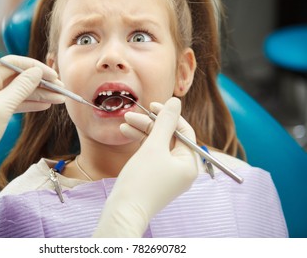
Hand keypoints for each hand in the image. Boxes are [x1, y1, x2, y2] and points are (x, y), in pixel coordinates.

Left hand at [0, 55, 64, 199]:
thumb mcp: (2, 108)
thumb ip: (21, 88)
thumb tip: (37, 72)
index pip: (13, 63)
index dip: (35, 67)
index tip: (53, 75)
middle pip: (18, 77)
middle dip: (40, 82)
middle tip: (61, 89)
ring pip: (19, 92)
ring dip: (39, 94)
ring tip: (59, 99)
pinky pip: (15, 103)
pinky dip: (30, 104)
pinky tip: (46, 105)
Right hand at [94, 97, 198, 236]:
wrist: (123, 211)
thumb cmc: (141, 180)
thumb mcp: (154, 146)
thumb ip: (165, 122)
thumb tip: (176, 101)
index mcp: (189, 163)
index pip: (185, 131)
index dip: (169, 116)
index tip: (153, 105)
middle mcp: (181, 169)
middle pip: (170, 137)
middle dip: (150, 124)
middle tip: (132, 114)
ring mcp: (168, 174)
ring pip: (158, 145)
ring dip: (142, 132)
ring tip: (124, 122)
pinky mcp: (155, 177)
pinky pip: (151, 155)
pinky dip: (140, 144)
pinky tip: (126, 133)